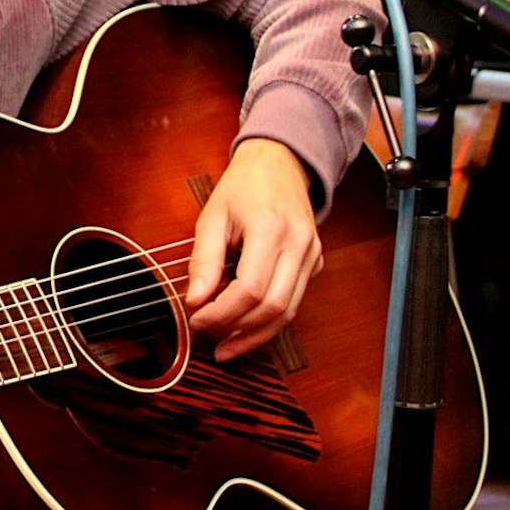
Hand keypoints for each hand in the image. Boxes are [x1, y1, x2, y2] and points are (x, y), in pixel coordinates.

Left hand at [184, 139, 322, 361]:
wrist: (279, 164)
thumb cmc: (244, 187)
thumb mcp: (212, 216)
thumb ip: (203, 260)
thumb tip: (195, 301)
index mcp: (270, 229)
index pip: (251, 289)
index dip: (222, 313)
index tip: (197, 320)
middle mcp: (299, 245)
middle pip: (273, 307)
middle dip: (238, 330)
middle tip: (208, 336)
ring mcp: (311, 255)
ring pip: (289, 312)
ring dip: (255, 335)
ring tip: (225, 346)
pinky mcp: (314, 264)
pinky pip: (294, 302)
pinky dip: (269, 321)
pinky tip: (244, 328)